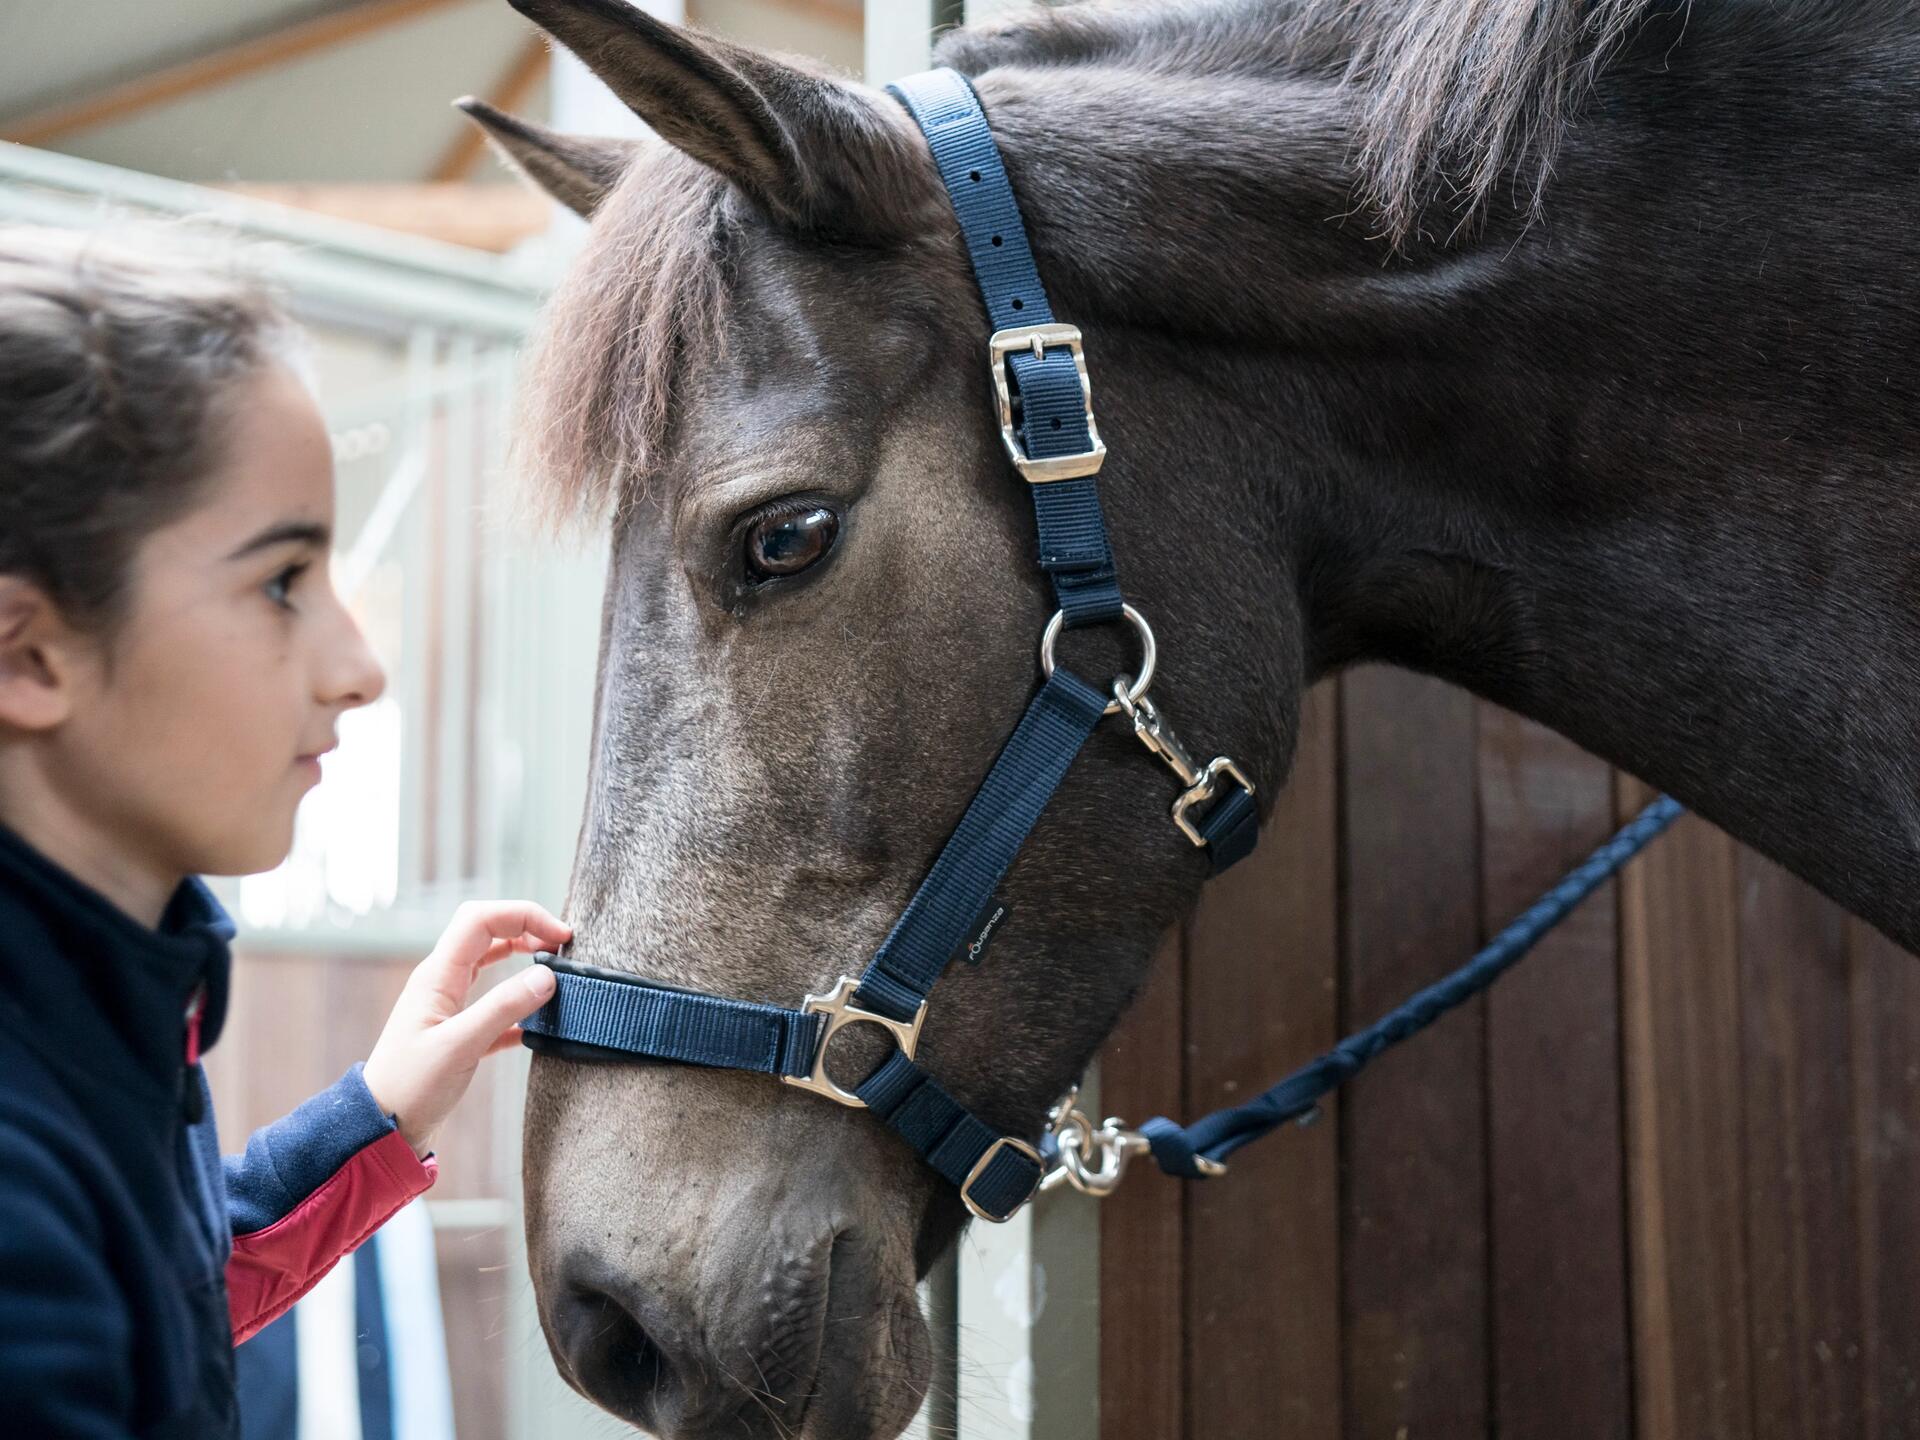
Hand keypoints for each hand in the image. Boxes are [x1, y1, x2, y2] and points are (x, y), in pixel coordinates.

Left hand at [361, 900, 569, 1156]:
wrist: (381, 1128)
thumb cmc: (411, 1087)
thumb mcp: (460, 1045)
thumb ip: (504, 1007)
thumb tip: (548, 975)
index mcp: (437, 976)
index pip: (481, 920)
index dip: (524, 916)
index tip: (561, 937)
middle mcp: (441, 982)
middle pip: (486, 932)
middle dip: (524, 928)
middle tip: (561, 947)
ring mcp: (447, 1005)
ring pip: (489, 963)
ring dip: (521, 958)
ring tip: (554, 971)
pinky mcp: (456, 1031)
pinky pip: (492, 1002)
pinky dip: (518, 1003)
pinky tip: (540, 1023)